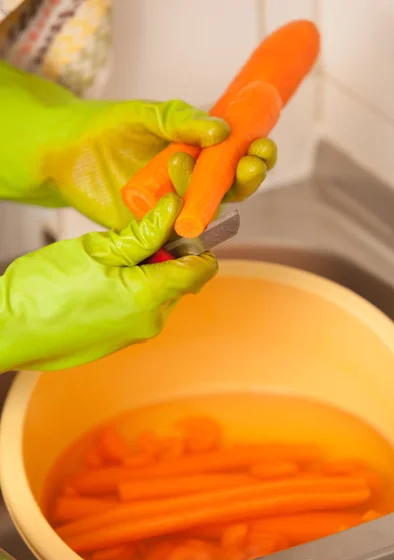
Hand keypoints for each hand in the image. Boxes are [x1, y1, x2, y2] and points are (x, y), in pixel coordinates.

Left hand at [0, 61, 276, 229]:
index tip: (263, 145)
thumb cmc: (109, 128)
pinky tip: (184, 217)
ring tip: (186, 167)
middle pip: (233, 189)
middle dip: (248, 178)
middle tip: (250, 164)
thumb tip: (222, 131)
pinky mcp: (155, 231)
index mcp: (201, 156)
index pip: (239, 159)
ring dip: (211, 198)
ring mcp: (176, 210)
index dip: (257, 155)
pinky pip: (177, 237)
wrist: (67, 152)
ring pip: (208, 212)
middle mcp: (195, 185)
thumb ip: (183, 120)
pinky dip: (183, 229)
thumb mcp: (149, 115)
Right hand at [0, 194, 216, 371]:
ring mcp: (136, 334)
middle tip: (133, 236)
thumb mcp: (96, 249)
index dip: (198, 244)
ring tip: (110, 259)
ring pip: (160, 293)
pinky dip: (134, 289)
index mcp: (149, 297)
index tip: (181, 226)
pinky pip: (142, 308)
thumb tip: (172, 211)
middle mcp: (151, 321)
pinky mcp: (122, 340)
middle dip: (166, 255)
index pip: (201, 270)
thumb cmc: (43, 290)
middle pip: (180, 279)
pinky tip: (102, 280)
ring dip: (148, 272)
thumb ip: (141, 234)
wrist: (8, 330)